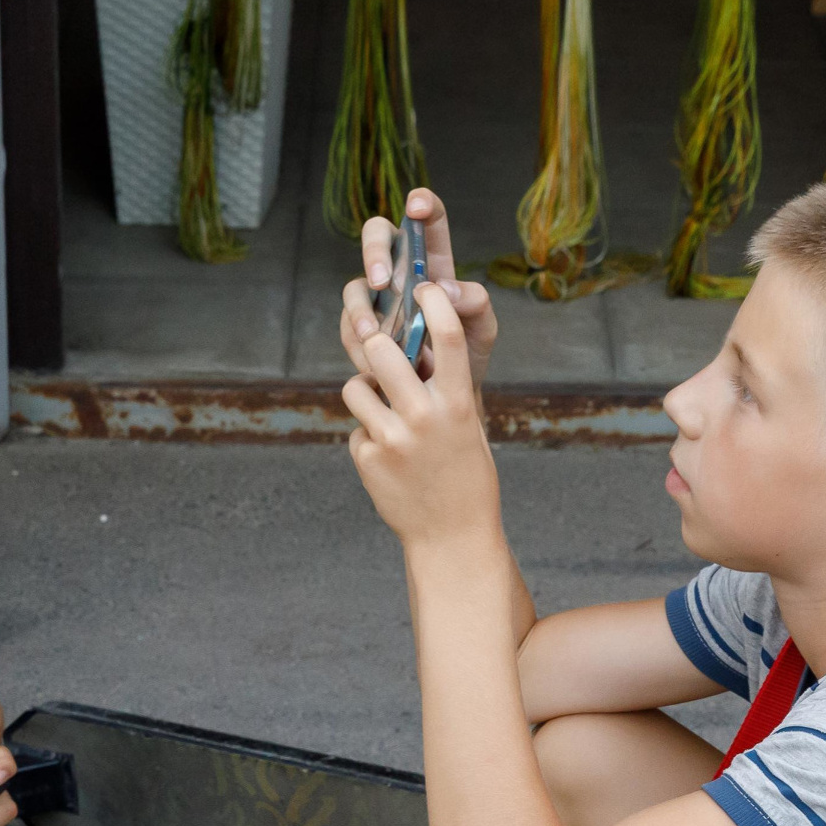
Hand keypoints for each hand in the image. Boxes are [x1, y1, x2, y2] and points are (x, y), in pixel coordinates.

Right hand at [341, 187, 495, 383]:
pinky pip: (349, 327)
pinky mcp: (361, 329)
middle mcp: (401, 272)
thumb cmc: (465, 356)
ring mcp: (377, 300)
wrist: (444, 399)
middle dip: (374, 251)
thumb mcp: (483, 330)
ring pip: (355, 286)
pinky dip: (358, 344)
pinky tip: (373, 364)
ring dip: (359, 307)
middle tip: (383, 280)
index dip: (421, 204)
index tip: (416, 206)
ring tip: (373, 334)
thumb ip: (476, 303)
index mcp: (434, 262)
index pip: (427, 221)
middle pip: (378, 237)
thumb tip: (444, 290)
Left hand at [342, 285, 500, 553]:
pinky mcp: (368, 459)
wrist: (452, 536)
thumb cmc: (466, 478)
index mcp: (457, 403)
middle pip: (380, 349)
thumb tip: (418, 346)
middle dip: (375, 345)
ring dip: (364, 392)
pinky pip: (356, 429)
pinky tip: (388, 459)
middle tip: (380, 353)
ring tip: (383, 413)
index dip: (432, 301)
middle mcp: (423, 416)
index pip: (446, 335)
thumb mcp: (470, 427)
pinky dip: (367, 436)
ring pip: (355, 387)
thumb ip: (447, 389)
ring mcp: (392, 439)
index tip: (423, 289)